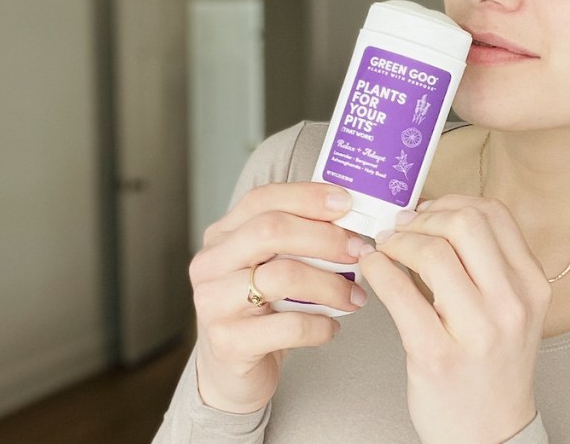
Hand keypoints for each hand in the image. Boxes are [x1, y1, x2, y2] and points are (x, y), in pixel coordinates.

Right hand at [188, 182, 366, 412]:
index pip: (263, 199)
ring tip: (355, 296)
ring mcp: (213, 303)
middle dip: (325, 238)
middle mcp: (209, 264)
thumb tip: (349, 217)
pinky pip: (289, 326)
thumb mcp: (271, 266)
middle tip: (359, 252)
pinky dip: (321, 325)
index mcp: (222, 236)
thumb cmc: (261, 311)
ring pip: (282, 277)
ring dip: (331, 284)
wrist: (230, 372)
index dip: (308, 196)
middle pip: (271, 230)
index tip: (347, 203)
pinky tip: (331, 328)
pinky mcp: (228, 343)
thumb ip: (297, 239)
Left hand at [359, 195, 550, 442]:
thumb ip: (486, 262)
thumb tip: (431, 213)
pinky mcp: (437, 355)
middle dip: (423, 218)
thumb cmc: (492, 365)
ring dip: (398, 242)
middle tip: (401, 228)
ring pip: (433, 252)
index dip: (452, 202)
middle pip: (465, 223)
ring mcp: (477, 331)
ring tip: (386, 250)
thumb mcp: (510, 308)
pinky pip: (400, 293)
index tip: (428, 211)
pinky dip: (379, 271)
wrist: (490, 434)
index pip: (494, 214)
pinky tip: (373, 270)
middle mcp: (511, 303)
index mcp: (532, 284)